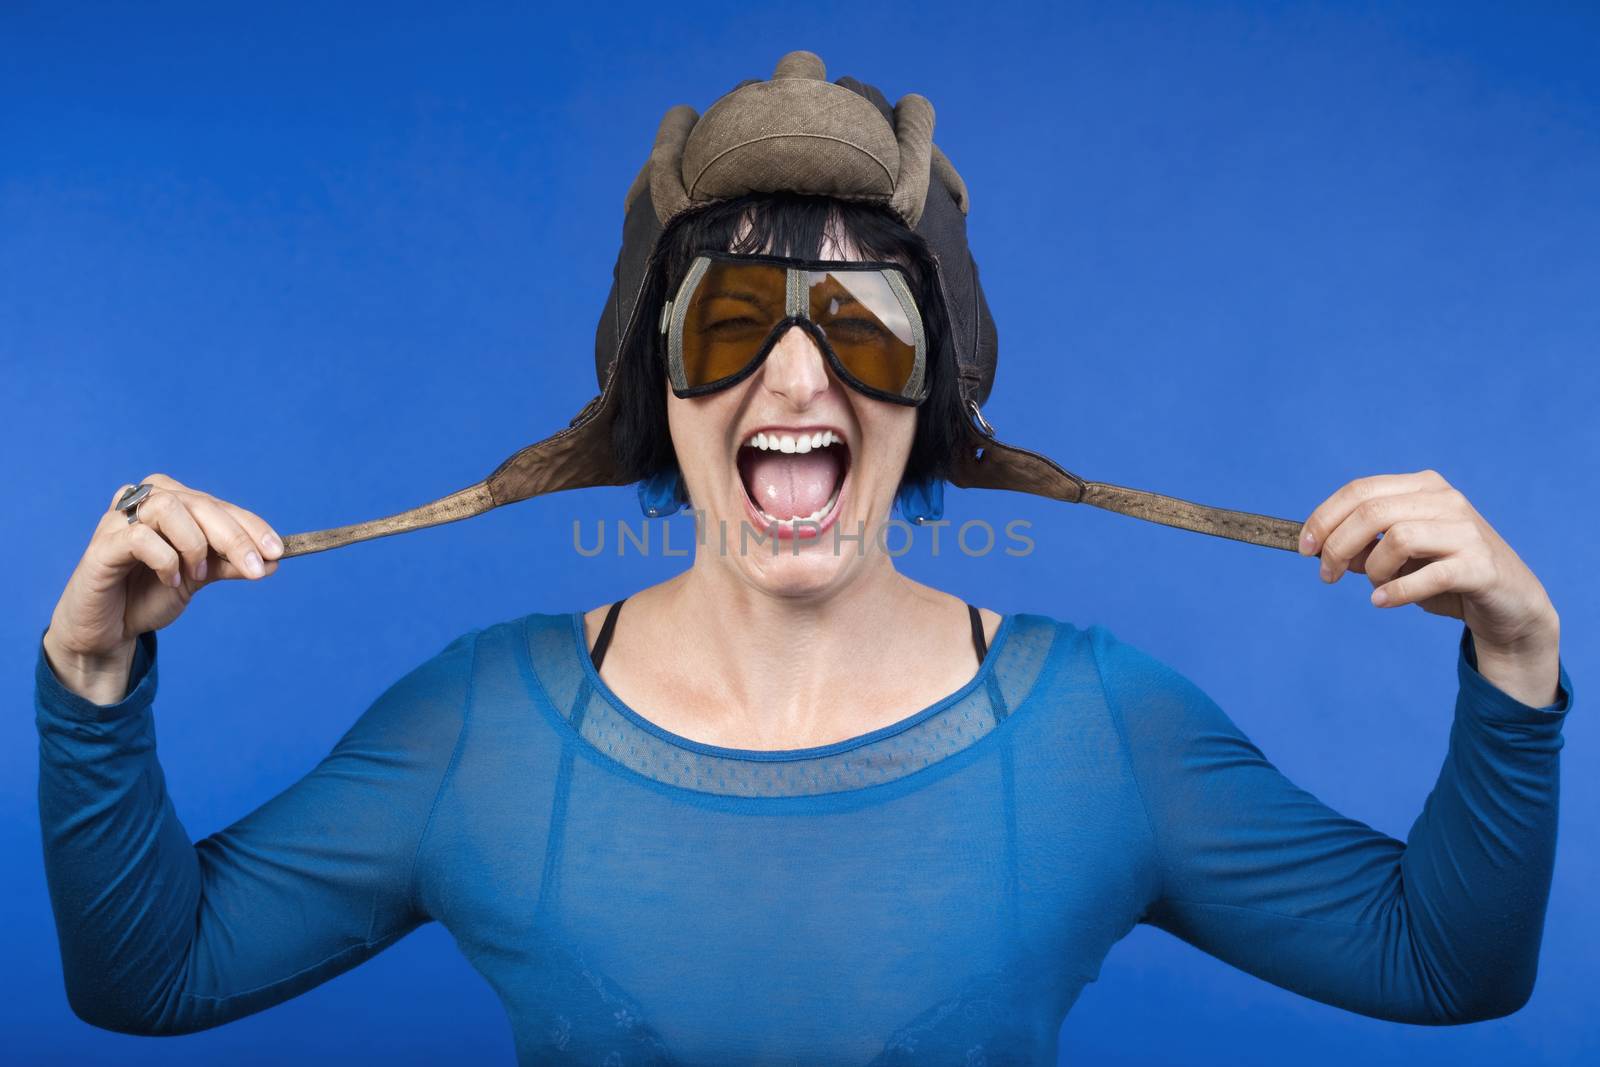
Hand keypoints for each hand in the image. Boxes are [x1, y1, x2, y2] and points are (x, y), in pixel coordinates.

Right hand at [44, 474, 283, 698]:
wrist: (108, 629)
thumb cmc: (149, 594)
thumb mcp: (199, 578)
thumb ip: (229, 565)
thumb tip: (272, 562)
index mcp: (173, 502)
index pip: (219, 506)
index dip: (251, 526)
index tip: (278, 551)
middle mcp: (145, 501)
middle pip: (198, 504)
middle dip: (234, 536)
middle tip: (256, 567)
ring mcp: (120, 520)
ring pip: (168, 508)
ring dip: (194, 544)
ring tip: (196, 575)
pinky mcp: (102, 544)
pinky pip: (140, 538)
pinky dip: (165, 559)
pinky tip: (171, 580)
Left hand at [1298, 469, 1558, 656]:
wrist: (1510, 606)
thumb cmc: (1446, 578)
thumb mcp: (1398, 558)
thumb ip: (1365, 547)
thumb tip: (1324, 549)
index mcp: (1423, 487)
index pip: (1360, 490)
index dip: (1324, 518)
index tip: (1304, 547)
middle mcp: (1447, 500)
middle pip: (1372, 512)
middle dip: (1337, 546)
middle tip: (1326, 576)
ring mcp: (1467, 530)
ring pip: (1397, 538)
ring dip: (1372, 570)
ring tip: (1375, 588)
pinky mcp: (1482, 565)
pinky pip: (1428, 575)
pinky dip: (1395, 591)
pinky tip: (1383, 601)